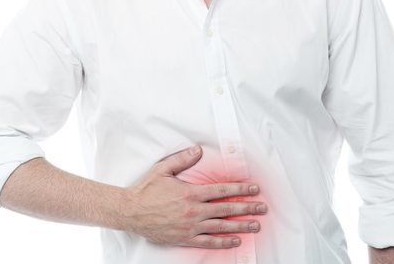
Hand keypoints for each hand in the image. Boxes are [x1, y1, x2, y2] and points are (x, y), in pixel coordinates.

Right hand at [121, 145, 266, 247]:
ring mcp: (191, 226)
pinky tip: (235, 239)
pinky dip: (223, 241)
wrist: (131, 212)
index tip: (253, 189)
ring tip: (255, 225)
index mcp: (190, 193)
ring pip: (222, 226)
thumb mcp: (162, 169)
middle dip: (247, 208)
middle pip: (227, 209)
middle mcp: (194, 211)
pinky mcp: (185, 237)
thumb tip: (198, 151)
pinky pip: (209, 241)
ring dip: (241, 225)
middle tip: (262, 208)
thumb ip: (182, 160)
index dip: (240, 189)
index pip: (222, 191)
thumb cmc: (145, 190)